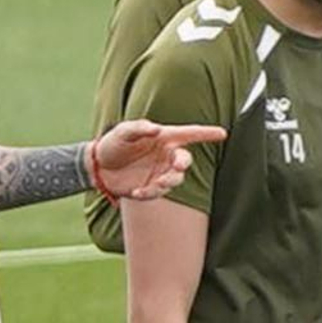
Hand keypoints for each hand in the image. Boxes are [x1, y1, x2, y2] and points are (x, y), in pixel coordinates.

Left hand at [93, 120, 226, 200]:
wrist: (98, 166)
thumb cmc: (112, 143)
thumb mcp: (122, 132)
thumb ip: (139, 128)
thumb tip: (158, 130)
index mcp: (164, 138)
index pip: (189, 134)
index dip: (207, 134)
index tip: (223, 133)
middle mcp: (166, 155)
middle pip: (185, 160)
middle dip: (183, 164)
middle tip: (176, 166)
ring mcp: (160, 172)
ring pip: (175, 179)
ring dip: (167, 182)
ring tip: (153, 184)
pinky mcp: (152, 187)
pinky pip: (158, 193)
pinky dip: (149, 194)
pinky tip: (135, 192)